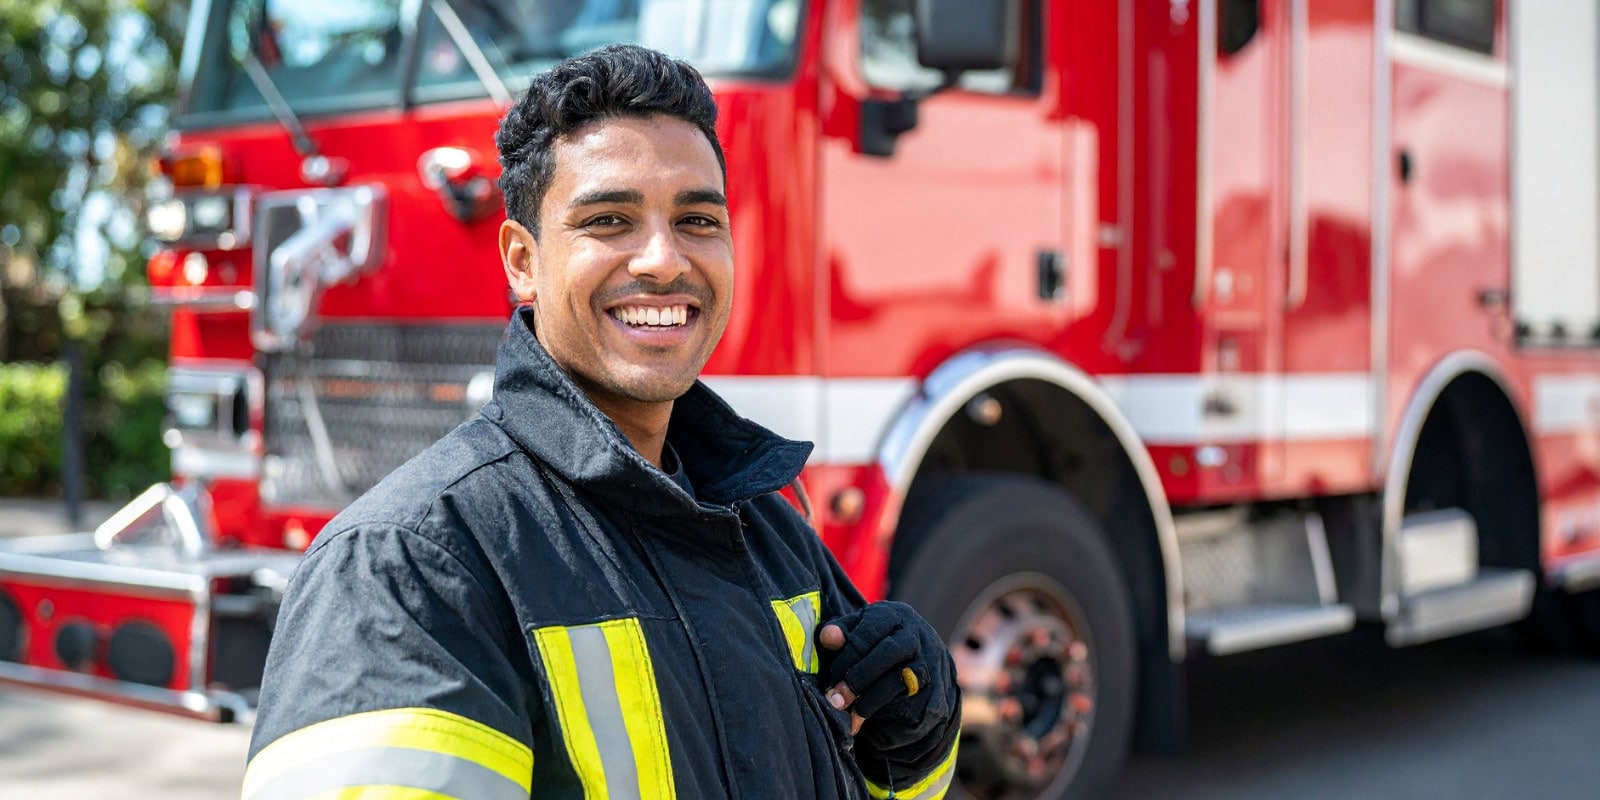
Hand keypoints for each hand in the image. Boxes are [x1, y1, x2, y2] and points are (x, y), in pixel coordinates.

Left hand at [816, 601, 949, 740]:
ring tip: (850, 716)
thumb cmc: (877, 647)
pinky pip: (912, 703)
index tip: (831, 673)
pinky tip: (867, 720)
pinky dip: (887, 714)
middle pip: (888, 653)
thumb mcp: (859, 633)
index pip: (869, 630)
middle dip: (858, 678)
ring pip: (901, 679)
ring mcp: (930, 663)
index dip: (847, 654)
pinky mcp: (935, 690)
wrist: (920, 665)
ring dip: (870, 701)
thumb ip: (842, 633)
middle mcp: (916, 635)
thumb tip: (828, 636)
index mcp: (895, 615)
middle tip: (835, 699)